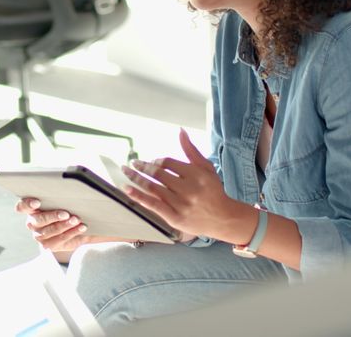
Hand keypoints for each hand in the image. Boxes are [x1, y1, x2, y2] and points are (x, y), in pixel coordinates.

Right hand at [14, 197, 91, 254]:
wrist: (70, 230)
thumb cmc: (64, 209)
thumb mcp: (62, 202)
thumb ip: (61, 196)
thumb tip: (76, 188)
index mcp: (31, 209)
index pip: (22, 206)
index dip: (27, 204)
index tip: (37, 202)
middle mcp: (32, 223)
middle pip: (38, 220)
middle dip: (53, 216)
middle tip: (66, 213)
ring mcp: (39, 236)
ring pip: (49, 232)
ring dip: (64, 226)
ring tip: (76, 220)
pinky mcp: (49, 245)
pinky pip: (60, 240)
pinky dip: (72, 233)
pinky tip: (81, 227)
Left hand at [122, 129, 237, 240]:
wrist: (224, 219)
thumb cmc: (213, 191)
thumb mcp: (206, 168)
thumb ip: (191, 150)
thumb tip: (180, 131)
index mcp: (196, 174)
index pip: (168, 163)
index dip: (157, 161)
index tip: (150, 163)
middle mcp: (188, 188)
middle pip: (158, 174)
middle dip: (142, 167)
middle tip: (132, 164)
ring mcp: (181, 204)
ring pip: (152, 187)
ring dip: (136, 178)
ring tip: (126, 172)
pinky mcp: (175, 218)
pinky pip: (152, 205)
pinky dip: (137, 196)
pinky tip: (127, 189)